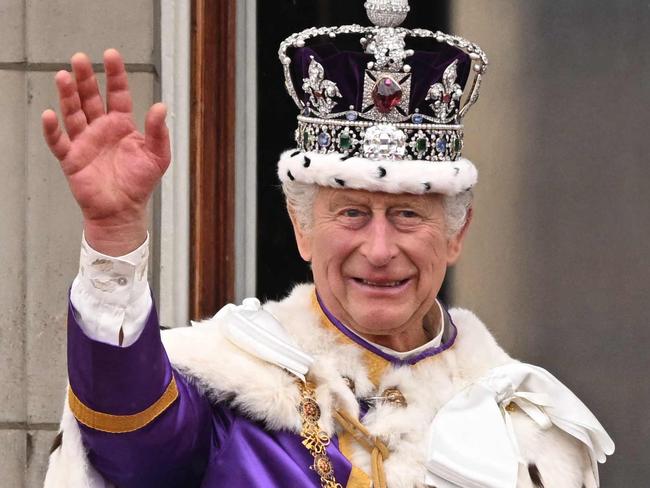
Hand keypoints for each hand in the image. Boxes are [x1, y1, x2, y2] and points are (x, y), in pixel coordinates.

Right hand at [41, 49, 170, 255]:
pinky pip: (59, 141)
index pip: (117, 93)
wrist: (124, 211)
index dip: (114, 75)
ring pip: (73, 113)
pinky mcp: (72, 159)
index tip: (110, 55)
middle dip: (85, 78)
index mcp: (122, 125)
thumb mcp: (158, 157)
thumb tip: (161, 107)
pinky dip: (53, 129)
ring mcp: (85, 142)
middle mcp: (101, 128)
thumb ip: (159, 132)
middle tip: (80, 58)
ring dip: (67, 95)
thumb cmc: (140, 184)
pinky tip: (50, 114)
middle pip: (90, 97)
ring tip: (64, 76)